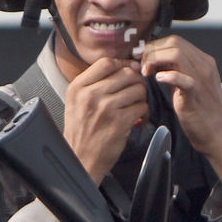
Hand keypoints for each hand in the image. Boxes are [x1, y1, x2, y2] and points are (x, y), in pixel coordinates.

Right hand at [64, 57, 146, 181]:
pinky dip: (143, 113)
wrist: (80, 159)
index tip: (128, 73)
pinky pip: (142, 106)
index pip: (107, 62)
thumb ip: (94, 83)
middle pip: (126, 73)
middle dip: (135, 83)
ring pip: (138, 89)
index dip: (122, 65)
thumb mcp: (77, 102)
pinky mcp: (120, 121)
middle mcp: (91, 94)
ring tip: (135, 108)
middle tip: (134, 94)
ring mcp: (106, 107)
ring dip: (141, 98)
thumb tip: (126, 66)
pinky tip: (136, 120)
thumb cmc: (81, 131)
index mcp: (78, 87)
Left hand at [140, 35, 221, 199]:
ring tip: (146, 73)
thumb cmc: (202, 114)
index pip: (176, 41)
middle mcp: (204, 66)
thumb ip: (176, 72)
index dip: (155, 46)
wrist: (218, 135)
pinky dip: (168, 76)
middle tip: (141, 65)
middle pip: (174, 43)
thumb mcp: (188, 86)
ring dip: (155, 60)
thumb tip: (157, 64)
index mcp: (203, 62)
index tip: (143, 58)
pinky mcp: (196, 94)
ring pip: (176, 54)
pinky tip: (158, 80)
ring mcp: (201, 79)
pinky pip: (182, 78)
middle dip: (152, 51)